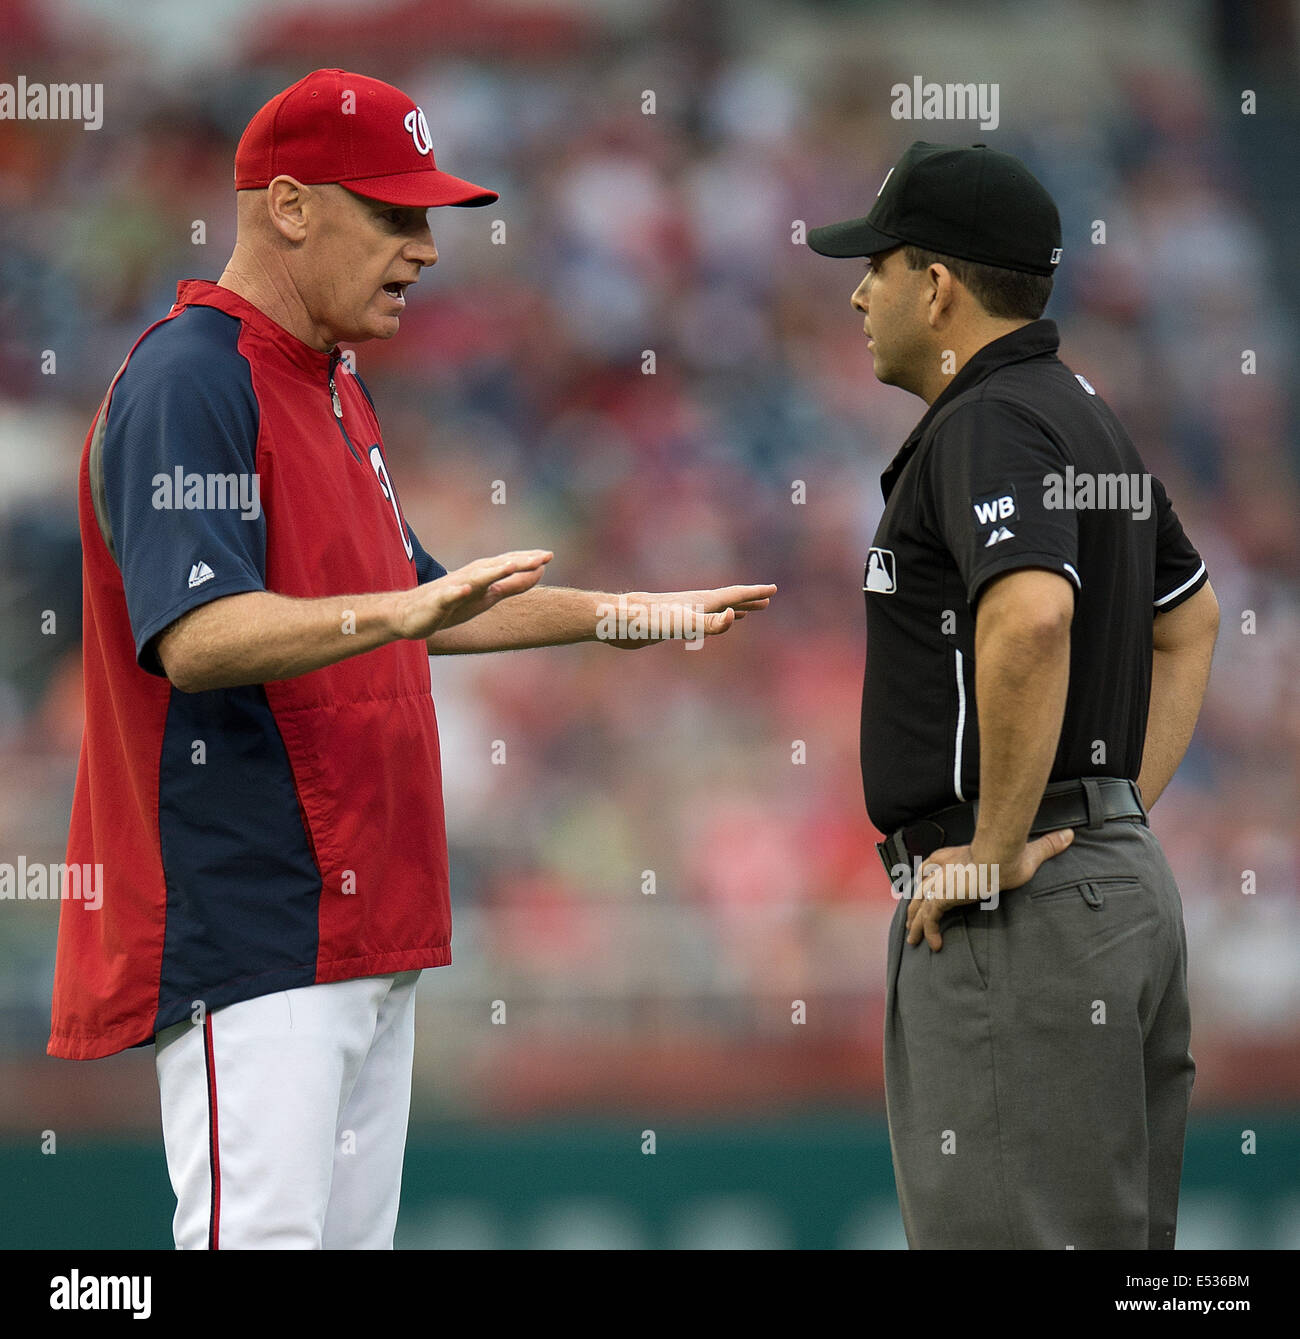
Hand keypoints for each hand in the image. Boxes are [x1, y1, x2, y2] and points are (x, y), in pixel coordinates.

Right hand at [394, 550, 551, 640]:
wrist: (411, 614)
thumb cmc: (453, 604)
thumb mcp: (489, 596)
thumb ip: (513, 584)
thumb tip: (540, 571)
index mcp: (483, 575)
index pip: (509, 563)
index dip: (529, 560)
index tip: (550, 554)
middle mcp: (471, 576)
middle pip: (499, 566)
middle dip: (520, 561)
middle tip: (543, 556)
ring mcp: (454, 587)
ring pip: (476, 578)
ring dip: (493, 571)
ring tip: (511, 566)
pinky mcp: (438, 601)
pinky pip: (448, 596)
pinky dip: (457, 592)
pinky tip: (465, 590)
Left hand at [601, 584, 776, 648]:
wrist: (620, 620)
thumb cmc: (651, 621)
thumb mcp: (684, 624)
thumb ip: (710, 623)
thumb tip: (733, 616)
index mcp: (702, 602)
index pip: (734, 595)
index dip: (754, 593)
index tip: (773, 589)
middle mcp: (695, 604)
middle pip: (728, 600)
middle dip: (748, 600)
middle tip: (766, 599)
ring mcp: (684, 612)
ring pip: (714, 609)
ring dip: (732, 609)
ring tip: (744, 612)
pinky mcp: (671, 623)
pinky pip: (700, 620)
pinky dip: (710, 621)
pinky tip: (705, 626)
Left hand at [904, 828, 1074, 950]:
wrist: (999, 856)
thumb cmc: (1011, 854)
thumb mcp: (1030, 852)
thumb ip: (1046, 845)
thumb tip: (1069, 834)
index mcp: (954, 856)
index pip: (931, 867)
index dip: (926, 879)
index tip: (924, 888)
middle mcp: (941, 870)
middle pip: (920, 889)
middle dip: (915, 905)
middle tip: (912, 921)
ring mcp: (939, 884)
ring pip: (919, 906)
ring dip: (916, 923)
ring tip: (913, 939)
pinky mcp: (941, 897)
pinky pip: (929, 919)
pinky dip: (929, 932)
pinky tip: (934, 946)